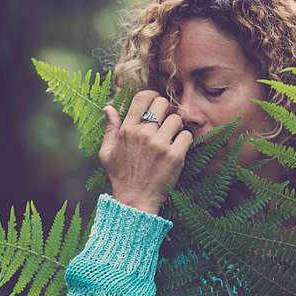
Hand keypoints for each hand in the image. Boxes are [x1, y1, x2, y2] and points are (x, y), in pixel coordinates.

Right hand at [98, 90, 193, 214]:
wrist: (135, 200)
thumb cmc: (121, 176)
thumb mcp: (107, 152)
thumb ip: (110, 128)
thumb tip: (108, 107)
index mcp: (127, 130)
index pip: (142, 98)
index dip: (152, 96)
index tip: (155, 102)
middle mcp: (143, 134)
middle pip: (162, 104)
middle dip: (166, 109)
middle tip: (166, 121)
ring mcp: (160, 144)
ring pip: (177, 119)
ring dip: (177, 126)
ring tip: (172, 136)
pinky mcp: (174, 156)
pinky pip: (187, 135)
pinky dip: (185, 140)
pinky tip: (178, 148)